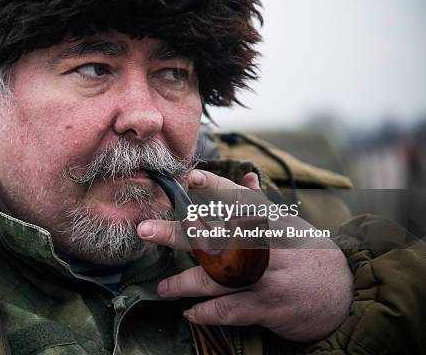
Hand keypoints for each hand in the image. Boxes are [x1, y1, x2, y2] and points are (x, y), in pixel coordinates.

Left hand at [137, 169, 353, 341]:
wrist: (344, 292)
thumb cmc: (307, 252)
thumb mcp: (288, 224)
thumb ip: (260, 204)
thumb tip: (247, 177)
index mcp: (269, 221)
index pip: (238, 199)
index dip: (213, 187)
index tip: (189, 177)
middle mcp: (267, 245)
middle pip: (219, 236)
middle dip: (181, 233)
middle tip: (146, 230)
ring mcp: (268, 276)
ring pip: (220, 276)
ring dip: (185, 282)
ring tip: (162, 288)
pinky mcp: (269, 306)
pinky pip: (232, 309)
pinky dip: (209, 312)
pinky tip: (190, 313)